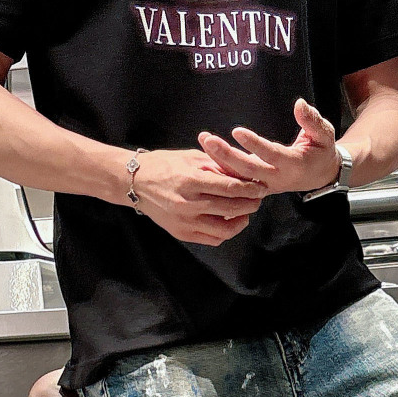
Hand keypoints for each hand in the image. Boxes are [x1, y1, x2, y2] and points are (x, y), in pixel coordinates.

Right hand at [108, 147, 266, 246]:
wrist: (135, 182)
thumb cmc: (164, 165)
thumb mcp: (191, 158)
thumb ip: (218, 166)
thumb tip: (245, 171)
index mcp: (191, 181)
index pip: (230, 187)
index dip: (250, 188)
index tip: (262, 187)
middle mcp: (188, 205)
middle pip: (231, 209)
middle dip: (250, 204)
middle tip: (259, 199)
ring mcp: (184, 222)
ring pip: (224, 230)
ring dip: (241, 222)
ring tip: (245, 212)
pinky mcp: (181, 234)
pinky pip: (212, 239)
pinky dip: (225, 232)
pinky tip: (229, 221)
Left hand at [197, 98, 342, 195]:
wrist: (320, 175)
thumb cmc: (321, 151)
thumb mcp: (324, 134)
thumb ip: (312, 120)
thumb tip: (299, 104)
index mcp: (294, 165)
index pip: (271, 155)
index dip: (254, 144)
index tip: (237, 131)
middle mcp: (277, 178)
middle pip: (248, 170)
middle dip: (226, 155)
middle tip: (208, 140)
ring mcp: (266, 185)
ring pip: (239, 177)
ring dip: (219, 161)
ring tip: (204, 141)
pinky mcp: (258, 186)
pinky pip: (238, 181)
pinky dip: (222, 171)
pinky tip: (205, 157)